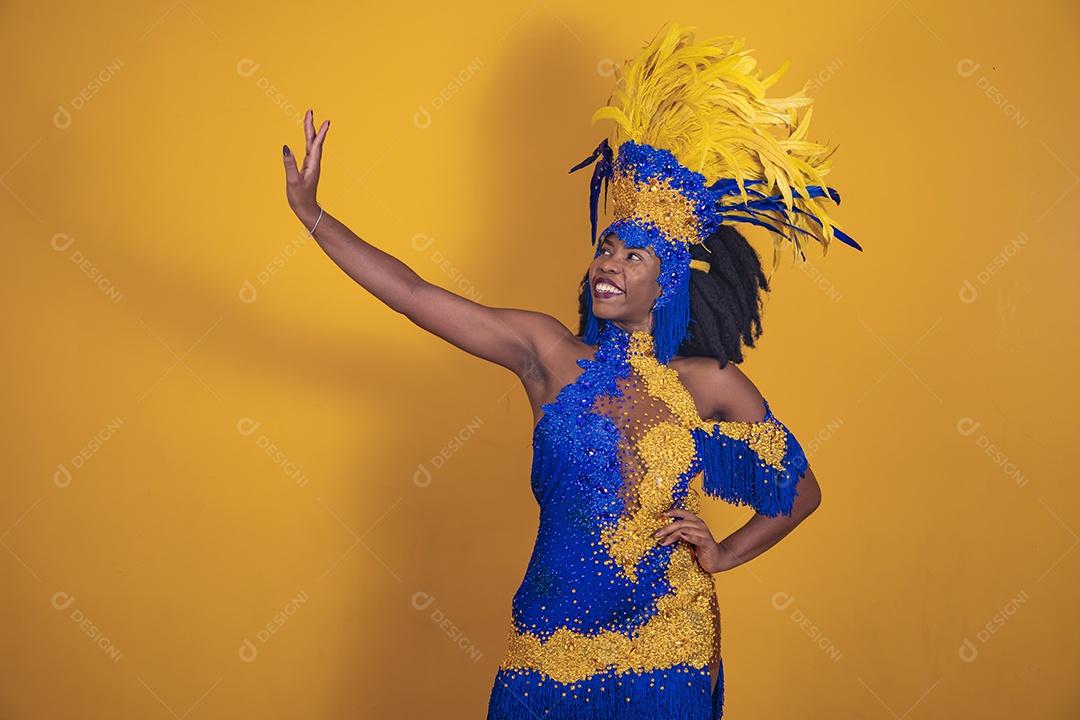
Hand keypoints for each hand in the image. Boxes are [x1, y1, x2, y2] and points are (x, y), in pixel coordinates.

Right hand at [283, 109, 329, 225]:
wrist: (306, 210)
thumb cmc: (300, 197)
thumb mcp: (293, 182)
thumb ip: (289, 164)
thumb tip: (286, 148)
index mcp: (312, 165)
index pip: (316, 144)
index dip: (320, 132)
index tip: (325, 120)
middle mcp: (313, 163)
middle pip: (313, 140)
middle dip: (312, 125)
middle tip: (310, 111)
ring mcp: (310, 165)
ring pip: (311, 144)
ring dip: (310, 131)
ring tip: (308, 119)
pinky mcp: (306, 168)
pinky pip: (308, 150)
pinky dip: (308, 141)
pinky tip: (307, 137)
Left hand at [654, 508, 724, 572]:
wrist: (717, 559)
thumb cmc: (701, 549)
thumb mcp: (689, 538)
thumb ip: (679, 533)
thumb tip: (661, 534)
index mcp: (695, 522)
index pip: (683, 512)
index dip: (672, 512)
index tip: (661, 514)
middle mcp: (700, 525)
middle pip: (681, 523)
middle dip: (666, 528)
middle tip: (656, 535)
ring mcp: (704, 533)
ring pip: (686, 530)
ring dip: (672, 535)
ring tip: (662, 542)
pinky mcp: (707, 543)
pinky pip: (698, 538)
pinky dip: (690, 536)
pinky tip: (683, 536)